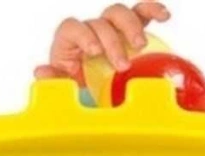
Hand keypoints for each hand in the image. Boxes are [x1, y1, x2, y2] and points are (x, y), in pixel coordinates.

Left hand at [36, 2, 170, 80]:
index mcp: (69, 42)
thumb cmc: (76, 90)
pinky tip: (163, 17)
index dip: (83, 35)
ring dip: (131, 27)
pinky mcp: (128, 31)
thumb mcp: (64, 88)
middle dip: (112, 41)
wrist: (93, 95)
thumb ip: (54, 81)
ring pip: (120, 14)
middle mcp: (90, 31)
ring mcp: (110, 29)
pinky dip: (151, 11)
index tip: (94, 52)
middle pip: (101, 21)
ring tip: (140, 47)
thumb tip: (41, 72)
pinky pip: (141, 14)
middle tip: (122, 64)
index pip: (72, 27)